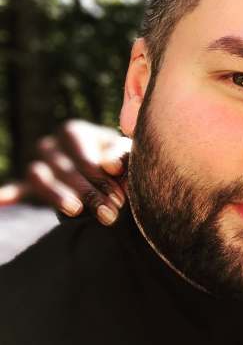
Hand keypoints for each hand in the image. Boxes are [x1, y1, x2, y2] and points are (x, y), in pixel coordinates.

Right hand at [0, 120, 130, 224]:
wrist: (113, 173)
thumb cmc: (121, 161)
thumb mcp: (128, 154)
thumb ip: (122, 156)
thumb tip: (110, 166)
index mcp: (73, 131)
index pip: (81, 153)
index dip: (99, 176)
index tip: (118, 197)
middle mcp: (51, 145)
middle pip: (62, 168)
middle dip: (87, 193)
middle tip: (109, 213)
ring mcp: (40, 165)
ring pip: (38, 176)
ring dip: (57, 195)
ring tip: (76, 211)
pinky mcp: (33, 185)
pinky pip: (20, 188)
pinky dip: (10, 193)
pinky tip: (1, 200)